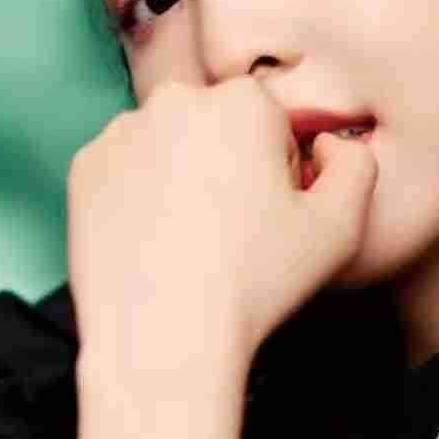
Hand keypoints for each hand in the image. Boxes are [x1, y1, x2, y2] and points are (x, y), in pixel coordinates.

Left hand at [65, 76, 378, 381]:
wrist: (162, 337)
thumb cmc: (255, 284)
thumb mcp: (341, 227)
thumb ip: (356, 166)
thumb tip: (329, 144)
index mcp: (243, 101)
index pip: (273, 126)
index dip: (281, 175)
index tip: (270, 219)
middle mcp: (176, 100)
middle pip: (219, 128)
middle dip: (232, 167)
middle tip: (233, 234)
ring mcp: (121, 131)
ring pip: (171, 147)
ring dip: (184, 179)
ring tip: (191, 244)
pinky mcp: (83, 166)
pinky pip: (126, 171)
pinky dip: (141, 198)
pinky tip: (155, 243)